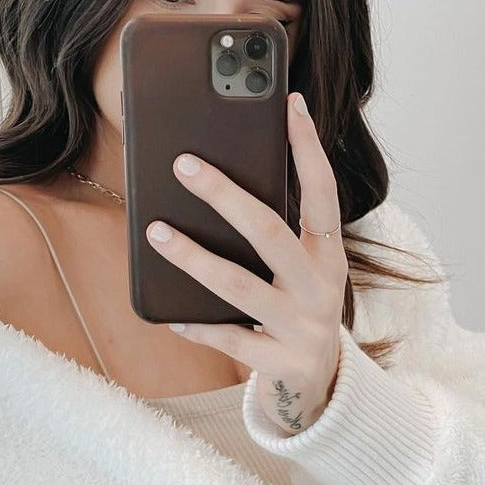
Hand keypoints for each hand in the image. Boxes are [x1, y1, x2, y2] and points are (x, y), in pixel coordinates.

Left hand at [145, 92, 348, 433]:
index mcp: (328, 252)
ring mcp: (302, 326)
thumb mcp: (299, 265)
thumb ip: (273, 228)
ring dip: (193, 258)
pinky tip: (170, 313)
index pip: (322, 191)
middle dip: (225, 196)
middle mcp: (322, 285)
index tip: (290, 103)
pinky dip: (198, 325)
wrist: (319, 381)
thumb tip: (215, 173)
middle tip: (183, 164)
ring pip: (240, 287)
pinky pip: (231, 340)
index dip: (308, 147)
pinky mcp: (281, 363)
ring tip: (155, 231)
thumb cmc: (295, 304)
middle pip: (269, 233)